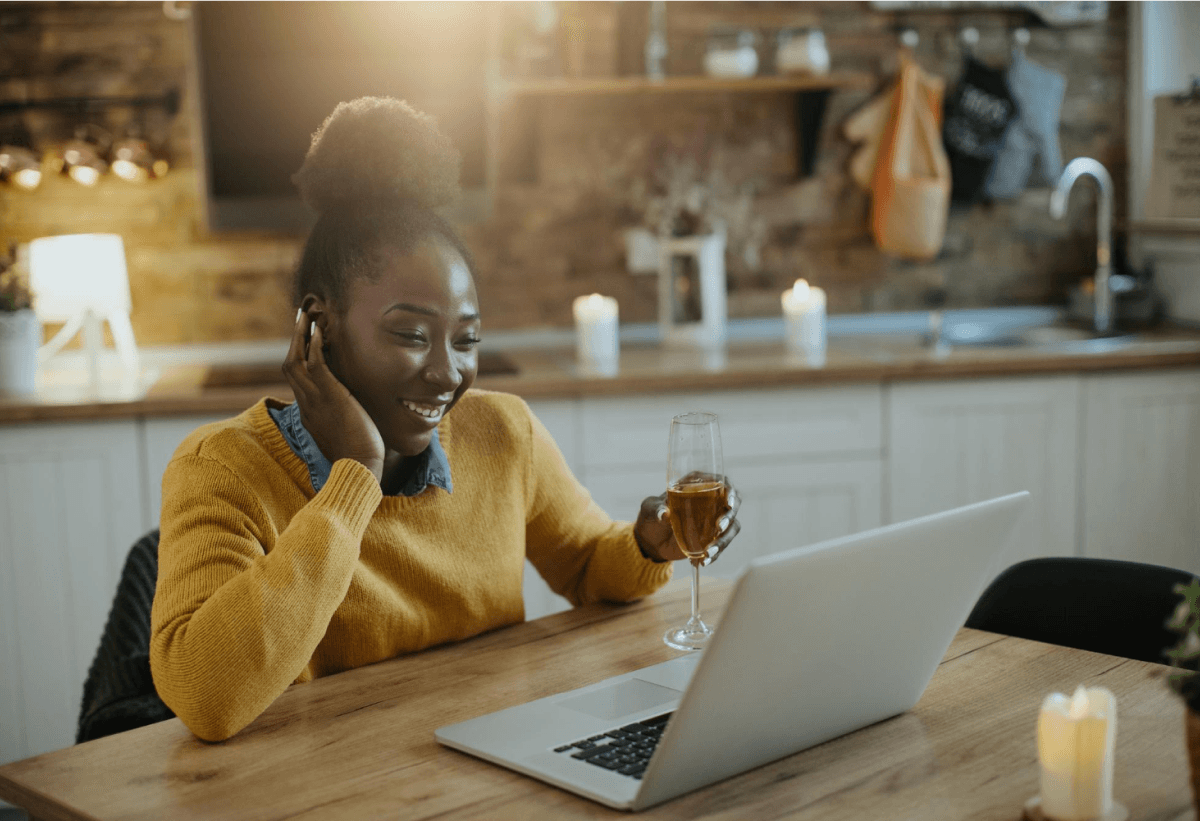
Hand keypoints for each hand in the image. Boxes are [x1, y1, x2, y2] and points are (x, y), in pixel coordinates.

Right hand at [281, 307, 385, 483]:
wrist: (359, 470)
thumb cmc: (359, 458)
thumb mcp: (345, 434)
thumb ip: (343, 420)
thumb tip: (354, 412)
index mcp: (309, 413)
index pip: (298, 380)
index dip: (300, 357)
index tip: (305, 341)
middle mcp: (307, 404)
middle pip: (291, 365)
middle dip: (295, 339)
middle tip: (302, 317)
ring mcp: (315, 400)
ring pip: (297, 361)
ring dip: (301, 335)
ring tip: (307, 314)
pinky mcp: (329, 397)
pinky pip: (316, 365)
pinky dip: (316, 345)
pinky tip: (321, 330)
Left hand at [633, 475, 740, 564]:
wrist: (650, 540)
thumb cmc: (650, 516)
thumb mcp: (649, 509)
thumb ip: (656, 509)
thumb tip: (664, 514)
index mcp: (697, 485)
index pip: (722, 483)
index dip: (730, 492)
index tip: (729, 503)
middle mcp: (710, 501)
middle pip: (732, 505)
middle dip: (729, 517)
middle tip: (719, 527)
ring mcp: (713, 521)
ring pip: (731, 528)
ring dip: (723, 541)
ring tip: (708, 553)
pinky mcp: (711, 538)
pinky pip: (721, 545)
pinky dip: (715, 555)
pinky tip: (702, 562)